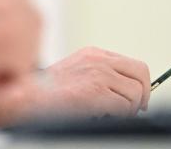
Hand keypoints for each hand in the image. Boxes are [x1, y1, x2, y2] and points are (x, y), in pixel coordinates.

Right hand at [0, 47, 150, 125]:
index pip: (134, 65)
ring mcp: (97, 73)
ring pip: (136, 94)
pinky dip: (117, 116)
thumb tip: (133, 92)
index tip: (136, 100)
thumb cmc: (48, 93)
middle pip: (142, 74)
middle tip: (132, 110)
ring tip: (105, 113)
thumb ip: (102, 76)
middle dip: (141, 96)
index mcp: (93, 54)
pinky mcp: (96, 90)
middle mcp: (97, 59)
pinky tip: (98, 115)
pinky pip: (125, 107)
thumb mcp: (77, 74)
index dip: (140, 85)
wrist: (28, 99)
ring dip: (126, 109)